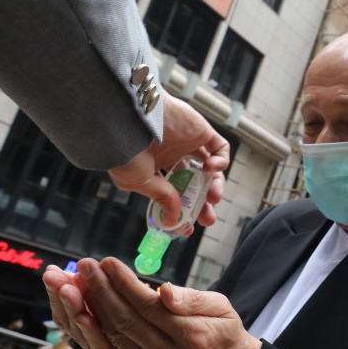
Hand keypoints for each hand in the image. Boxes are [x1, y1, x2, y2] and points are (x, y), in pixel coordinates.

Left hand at [44, 258, 259, 348]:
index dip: (124, 284)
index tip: (106, 262)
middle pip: (125, 321)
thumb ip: (193, 299)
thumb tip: (165, 290)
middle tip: (83, 266)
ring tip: (71, 285)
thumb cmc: (225, 330)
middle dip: (99, 291)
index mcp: (191, 336)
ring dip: (88, 310)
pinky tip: (78, 314)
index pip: (148, 307)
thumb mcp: (222, 306)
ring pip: (112, 338)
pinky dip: (92, 333)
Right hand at [108, 89, 228, 227]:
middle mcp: (171, 155)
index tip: (188, 228)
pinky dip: (221, 161)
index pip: (174, 191)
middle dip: (203, 203)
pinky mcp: (201, 131)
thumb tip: (174, 219)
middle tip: (208, 219)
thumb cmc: (126, 151)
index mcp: (153, 168)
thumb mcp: (140, 182)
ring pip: (210, 169)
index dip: (183, 209)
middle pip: (195, 183)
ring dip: (215, 186)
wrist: (130, 120)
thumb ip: (163, 198)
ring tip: (213, 198)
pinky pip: (219, 148)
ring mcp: (187, 143)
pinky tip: (211, 168)